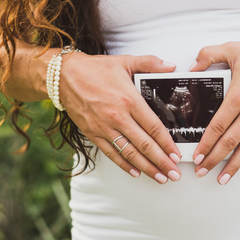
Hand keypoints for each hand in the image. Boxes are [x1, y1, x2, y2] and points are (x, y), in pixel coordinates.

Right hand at [59, 53, 181, 183]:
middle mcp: (118, 117)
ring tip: (160, 178)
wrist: (63, 75)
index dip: (167, 144)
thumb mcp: (125, 61)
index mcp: (129, 100)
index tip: (177, 155)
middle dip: (162, 162)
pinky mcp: (92, 134)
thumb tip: (171, 66)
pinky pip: (111, 154)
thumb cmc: (94, 69)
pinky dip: (124, 165)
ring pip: (129, 153)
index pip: (154, 127)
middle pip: (145, 145)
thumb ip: (150, 63)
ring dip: (147, 168)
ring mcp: (104, 128)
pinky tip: (136, 173)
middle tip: (174, 174)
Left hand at [189, 40, 239, 184]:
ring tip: (223, 178)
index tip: (197, 156)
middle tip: (202, 171)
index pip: (217, 126)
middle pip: (229, 141)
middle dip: (213, 159)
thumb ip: (207, 56)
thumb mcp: (230, 48)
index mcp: (238, 96)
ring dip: (235, 164)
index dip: (205, 144)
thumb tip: (191, 67)